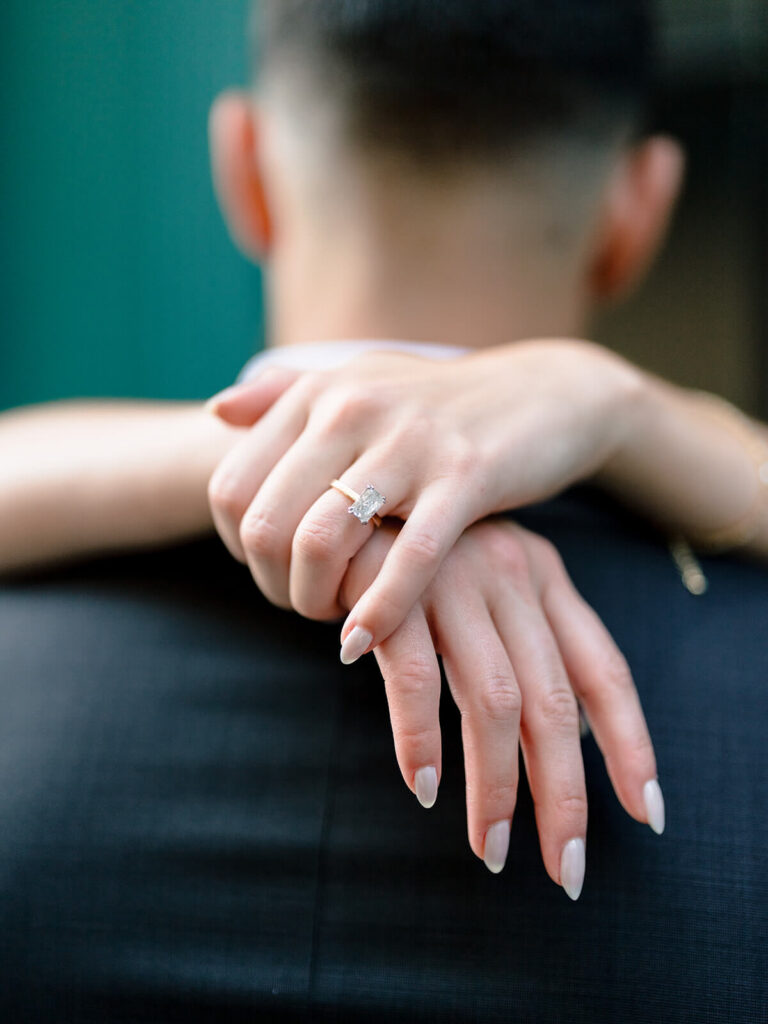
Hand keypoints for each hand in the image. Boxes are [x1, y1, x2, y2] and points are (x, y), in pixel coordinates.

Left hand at [207, 340, 642, 658]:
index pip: (231, 488)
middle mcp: (352, 408)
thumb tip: (214, 411)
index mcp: (317, 394)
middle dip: (273, 585)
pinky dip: (378, 610)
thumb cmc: (439, 405)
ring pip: (320, 541)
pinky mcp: (467, 476)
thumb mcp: (361, 384)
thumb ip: (285, 394)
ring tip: (335, 618)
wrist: (544, 393)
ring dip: (315, 601)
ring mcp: (410, 441)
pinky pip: (406, 559)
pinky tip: (364, 640)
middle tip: (303, 604)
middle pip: (265, 523)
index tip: (272, 571)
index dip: (237, 548)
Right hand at [342, 517, 661, 896]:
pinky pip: (415, 677)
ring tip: (489, 849)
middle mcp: (509, 576)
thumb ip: (523, 646)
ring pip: (493, 701)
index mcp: (541, 576)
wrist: (331, 495)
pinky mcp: (392, 589)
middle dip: (564, 794)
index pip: (602, 670)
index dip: (631, 745)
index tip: (648, 814)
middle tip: (565, 869)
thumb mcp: (483, 586)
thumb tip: (568, 735)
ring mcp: (454, 579)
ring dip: (495, 786)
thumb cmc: (412, 557)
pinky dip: (420, 738)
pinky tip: (423, 786)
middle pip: (554, 703)